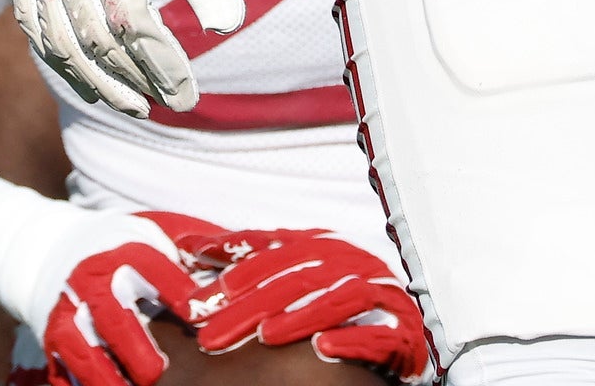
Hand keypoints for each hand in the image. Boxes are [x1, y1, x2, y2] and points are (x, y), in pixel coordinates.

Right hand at [15, 0, 242, 116]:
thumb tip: (227, 25)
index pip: (131, 27)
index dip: (163, 67)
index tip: (191, 94)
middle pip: (95, 44)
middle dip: (136, 81)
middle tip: (173, 105)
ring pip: (57, 44)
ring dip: (94, 81)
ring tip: (131, 104)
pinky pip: (32, 23)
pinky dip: (56, 55)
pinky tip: (81, 71)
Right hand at [32, 212, 208, 385]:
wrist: (54, 251)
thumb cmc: (126, 246)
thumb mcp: (160, 230)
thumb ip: (201, 243)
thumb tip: (253, 252)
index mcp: (122, 251)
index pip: (150, 268)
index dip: (176, 291)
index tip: (199, 314)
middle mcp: (90, 282)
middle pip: (112, 318)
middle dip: (135, 348)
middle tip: (158, 372)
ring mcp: (67, 314)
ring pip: (83, 353)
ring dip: (107, 378)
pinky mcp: (53, 341)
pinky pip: (65, 372)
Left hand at [167, 223, 431, 379]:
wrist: (403, 323)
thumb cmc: (338, 294)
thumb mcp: (294, 269)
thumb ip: (249, 256)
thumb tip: (190, 244)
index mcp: (322, 245)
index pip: (275, 251)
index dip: (237, 265)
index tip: (201, 289)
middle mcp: (350, 262)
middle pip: (296, 277)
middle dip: (252, 303)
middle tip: (213, 329)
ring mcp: (377, 292)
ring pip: (334, 299)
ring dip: (299, 317)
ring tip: (266, 335)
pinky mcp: (400, 328)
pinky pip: (375, 333)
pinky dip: (350, 341)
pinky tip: (323, 350)